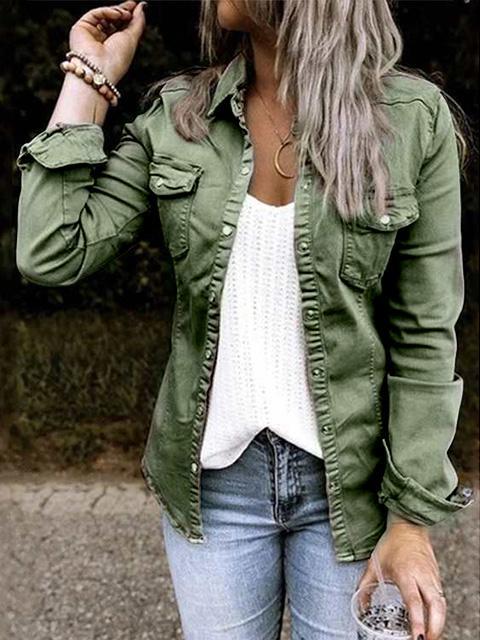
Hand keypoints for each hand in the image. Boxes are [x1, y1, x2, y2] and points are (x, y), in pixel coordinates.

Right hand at [69, 1, 146, 84]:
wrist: (100, 69)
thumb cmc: (116, 60)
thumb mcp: (133, 39)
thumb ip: (138, 22)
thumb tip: (142, 6)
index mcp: (115, 47)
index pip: (121, 27)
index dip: (129, 16)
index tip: (137, 7)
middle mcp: (102, 40)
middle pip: (112, 20)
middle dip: (123, 11)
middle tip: (132, 5)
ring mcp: (91, 34)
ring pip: (104, 15)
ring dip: (117, 12)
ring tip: (126, 14)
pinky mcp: (81, 28)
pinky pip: (95, 14)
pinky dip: (107, 11)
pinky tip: (117, 14)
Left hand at [356, 518, 445, 639]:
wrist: (409, 526)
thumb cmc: (391, 544)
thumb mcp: (374, 564)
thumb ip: (365, 586)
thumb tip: (360, 606)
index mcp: (405, 573)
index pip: (414, 601)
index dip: (417, 621)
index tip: (418, 637)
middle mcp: (422, 576)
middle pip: (436, 606)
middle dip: (435, 628)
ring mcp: (432, 576)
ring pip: (441, 604)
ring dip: (438, 622)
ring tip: (430, 636)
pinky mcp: (437, 576)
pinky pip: (441, 597)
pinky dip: (438, 612)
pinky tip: (431, 621)